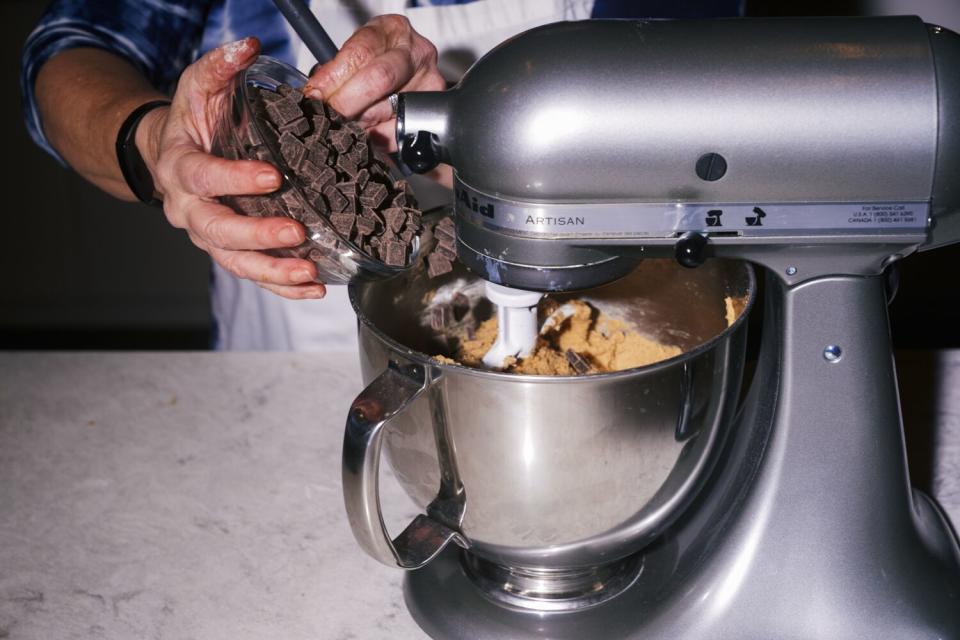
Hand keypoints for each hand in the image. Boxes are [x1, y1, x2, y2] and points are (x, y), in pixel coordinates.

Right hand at [144, 38, 324, 299]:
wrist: (169, 153)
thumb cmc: (191, 120)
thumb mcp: (200, 86)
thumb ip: (222, 66)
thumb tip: (249, 46)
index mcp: (181, 168)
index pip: (204, 177)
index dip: (235, 179)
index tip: (273, 176)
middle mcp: (191, 210)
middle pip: (219, 231)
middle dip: (258, 236)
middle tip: (296, 232)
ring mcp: (209, 235)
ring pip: (236, 262)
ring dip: (273, 271)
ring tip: (309, 272)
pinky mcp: (230, 250)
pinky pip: (253, 275)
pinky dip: (281, 285)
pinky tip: (312, 287)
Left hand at [304, 14, 446, 151]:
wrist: (408, 69)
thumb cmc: (378, 58)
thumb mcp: (355, 52)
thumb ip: (335, 70)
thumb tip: (316, 96)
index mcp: (393, 30)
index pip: (360, 54)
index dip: (335, 78)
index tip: (317, 95)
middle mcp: (416, 53)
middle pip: (379, 80)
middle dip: (347, 102)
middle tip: (330, 115)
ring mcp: (429, 82)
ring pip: (387, 110)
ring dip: (360, 122)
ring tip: (350, 120)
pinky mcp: (433, 112)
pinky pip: (400, 132)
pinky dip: (378, 137)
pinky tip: (369, 130)